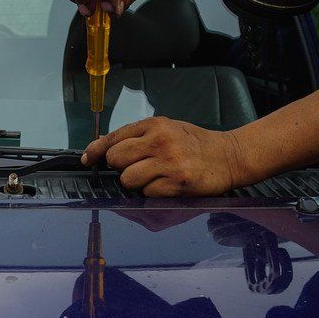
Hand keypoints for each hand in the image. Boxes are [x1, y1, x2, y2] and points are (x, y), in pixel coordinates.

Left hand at [81, 117, 245, 196]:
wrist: (230, 156)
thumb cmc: (194, 143)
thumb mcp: (166, 129)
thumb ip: (136, 135)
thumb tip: (103, 146)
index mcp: (155, 125)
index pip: (114, 137)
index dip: (96, 150)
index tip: (88, 159)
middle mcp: (160, 141)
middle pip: (116, 159)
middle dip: (119, 166)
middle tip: (133, 167)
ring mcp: (169, 162)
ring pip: (128, 178)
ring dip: (134, 182)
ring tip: (151, 176)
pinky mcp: (178, 183)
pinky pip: (147, 193)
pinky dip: (152, 192)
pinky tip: (166, 184)